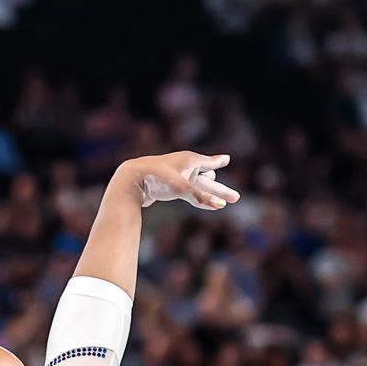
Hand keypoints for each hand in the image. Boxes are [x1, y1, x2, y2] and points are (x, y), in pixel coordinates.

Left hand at [124, 152, 239, 210]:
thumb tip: (221, 205)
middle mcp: (185, 167)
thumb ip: (201, 197)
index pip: (209, 162)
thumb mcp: (181, 187)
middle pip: (208, 181)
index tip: (226, 159)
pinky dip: (197, 199)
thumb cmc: (157, 178)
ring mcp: (176, 178)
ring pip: (198, 188)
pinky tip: (204, 205)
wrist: (130, 180)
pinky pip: (187, 194)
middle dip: (221, 190)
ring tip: (223, 202)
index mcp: (191, 160)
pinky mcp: (168, 189)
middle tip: (236, 197)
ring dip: (210, 195)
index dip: (218, 162)